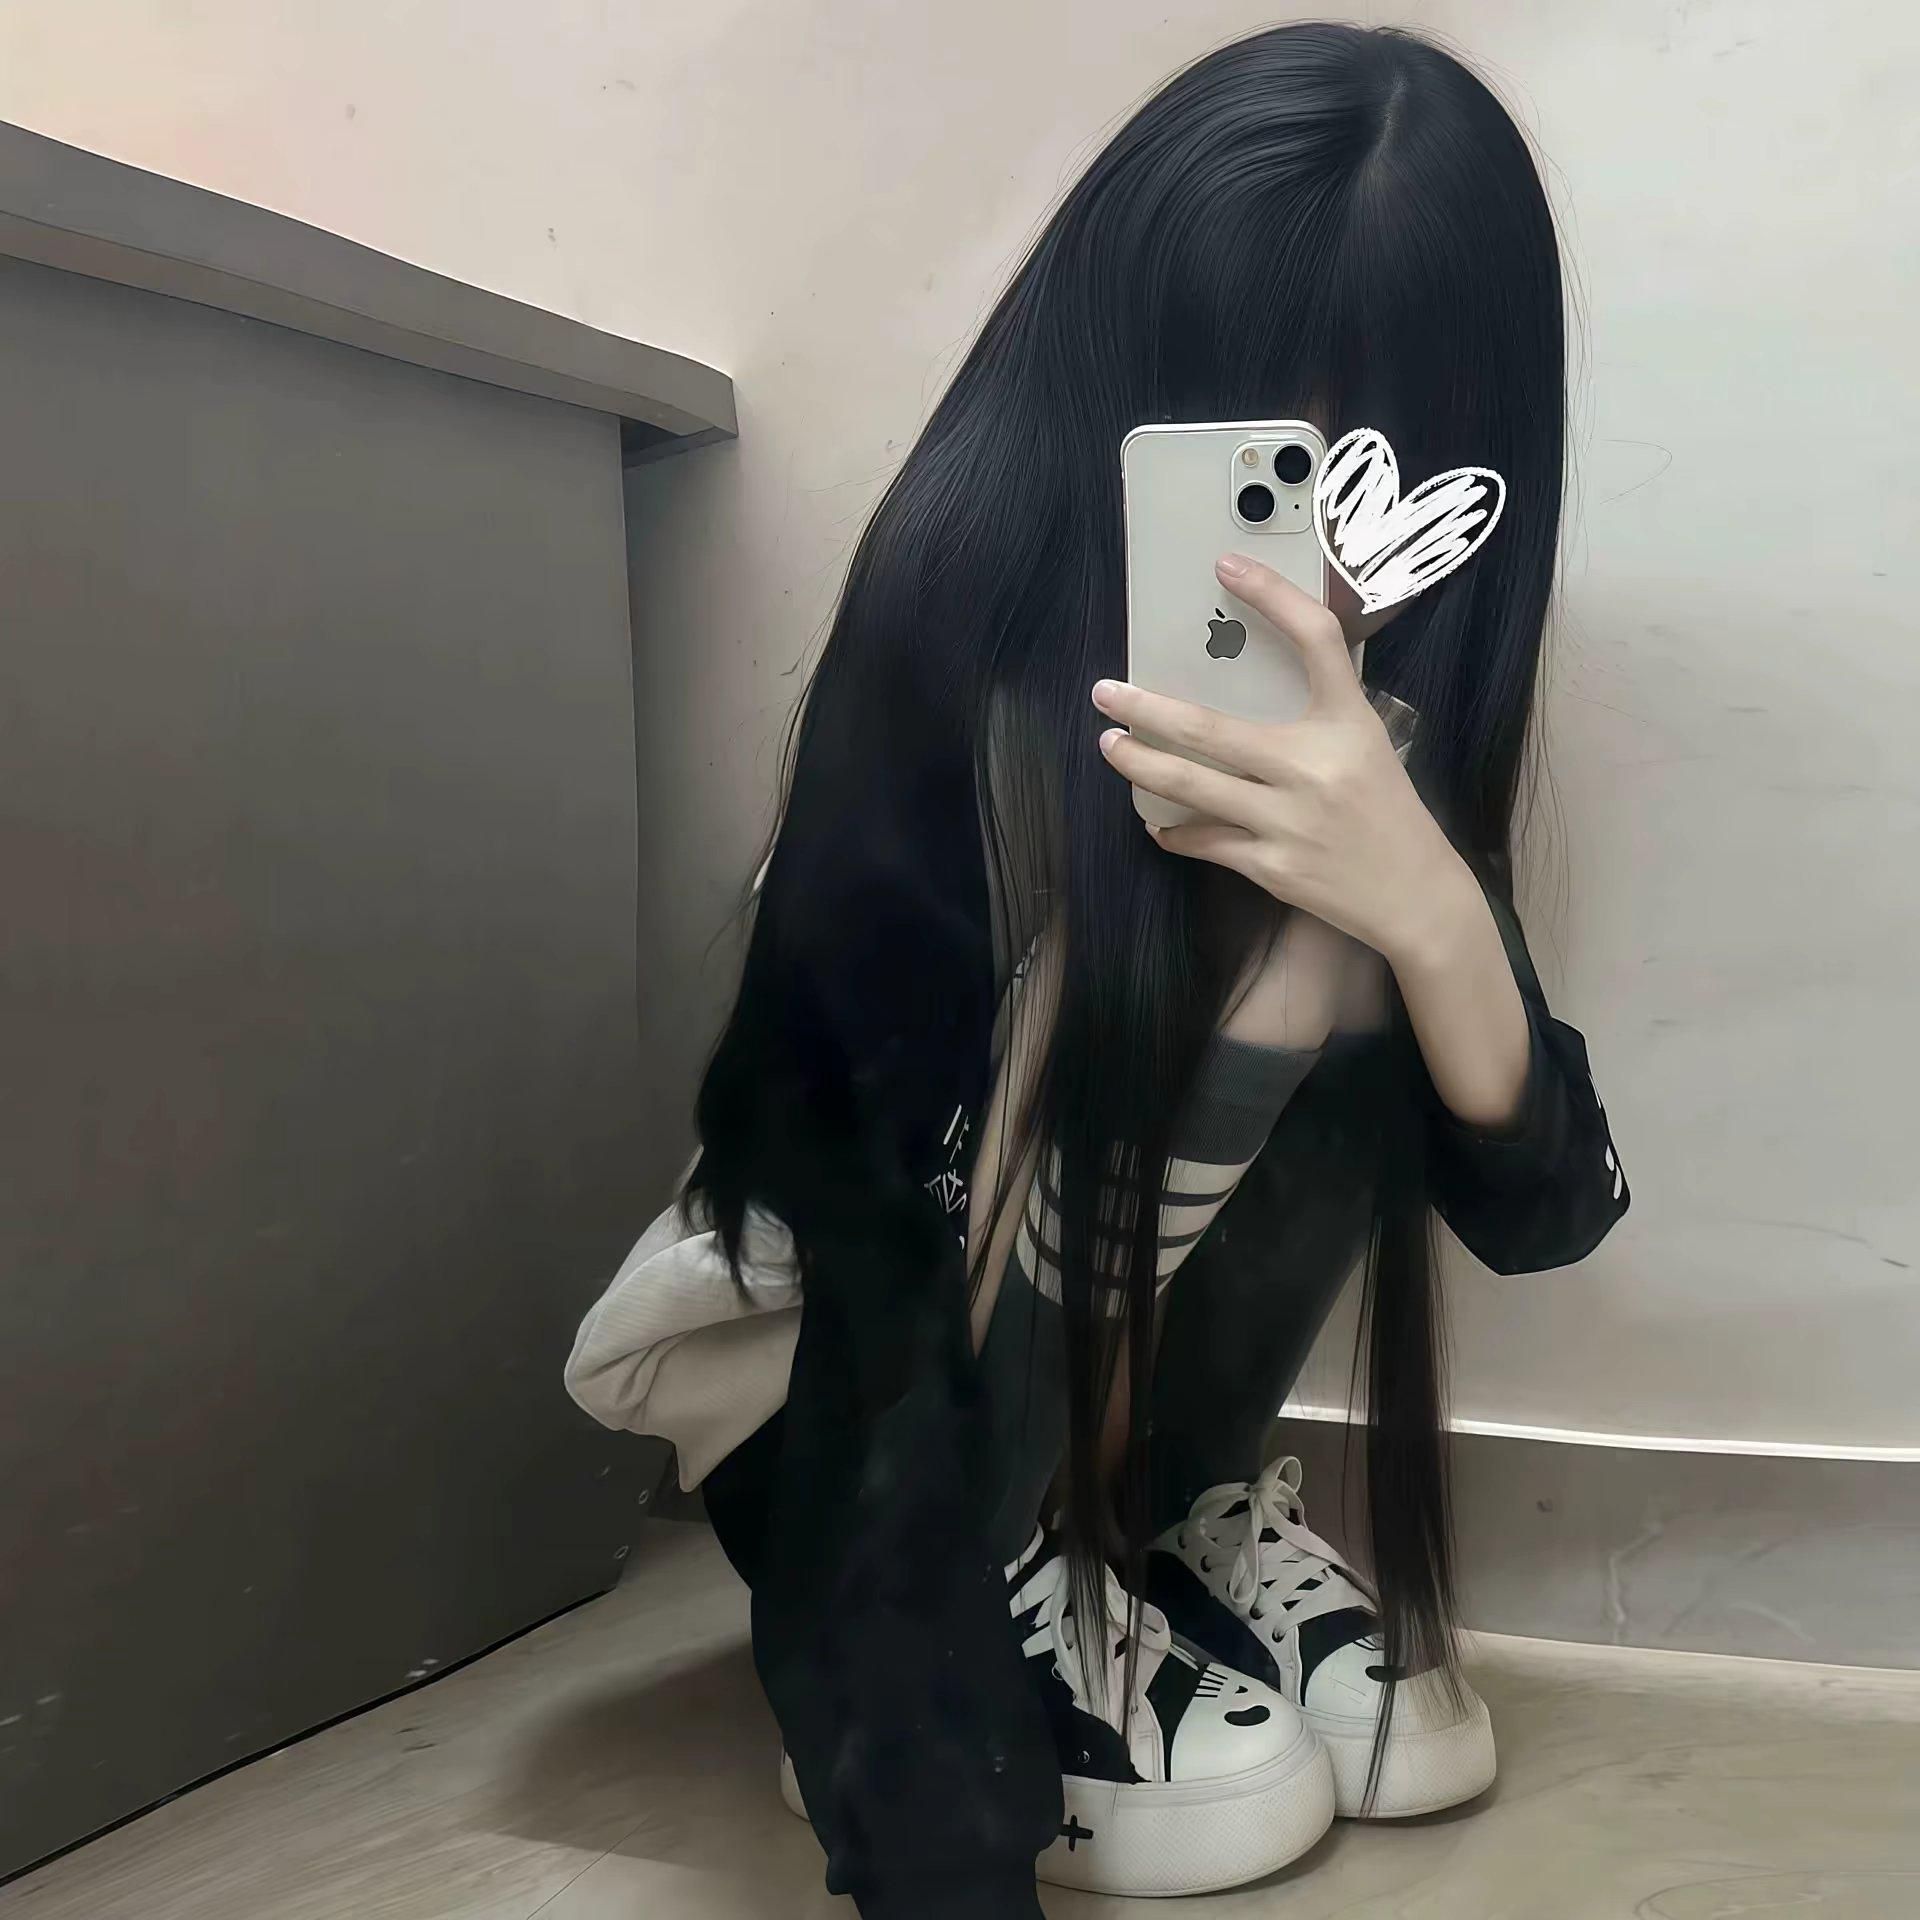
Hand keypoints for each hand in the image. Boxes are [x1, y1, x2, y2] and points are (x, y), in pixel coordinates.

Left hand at [1091, 551, 1476, 972]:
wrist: (1417, 896)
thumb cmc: (1385, 811)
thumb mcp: (1365, 744)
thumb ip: (1316, 711)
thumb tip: (1236, 678)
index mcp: (1350, 721)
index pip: (1317, 638)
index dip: (1272, 595)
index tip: (1226, 565)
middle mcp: (1317, 766)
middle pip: (1210, 728)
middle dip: (1145, 710)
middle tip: (1105, 692)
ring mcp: (1290, 819)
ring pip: (1191, 787)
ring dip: (1140, 765)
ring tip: (1110, 746)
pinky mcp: (1272, 866)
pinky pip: (1203, 840)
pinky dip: (1173, 829)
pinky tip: (1155, 821)